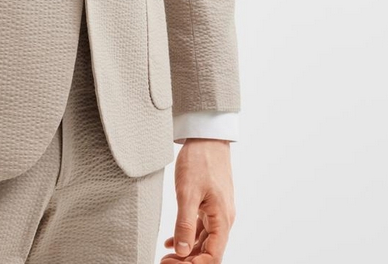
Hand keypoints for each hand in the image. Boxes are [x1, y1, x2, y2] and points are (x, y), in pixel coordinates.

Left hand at [160, 139, 235, 262]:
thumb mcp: (187, 193)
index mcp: (222, 219)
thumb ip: (185, 224)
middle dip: (188, 260)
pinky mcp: (210, 204)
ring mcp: (217, 211)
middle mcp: (223, 219)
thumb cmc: (200, 160)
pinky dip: (188, 237)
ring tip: (166, 255)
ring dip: (187, 251)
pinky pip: (201, 228)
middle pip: (209, 252)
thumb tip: (182, 252)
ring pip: (204, 241)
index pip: (213, 256)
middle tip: (164, 261)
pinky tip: (171, 241)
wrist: (206, 137)